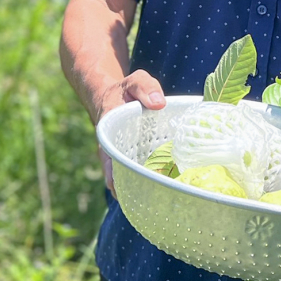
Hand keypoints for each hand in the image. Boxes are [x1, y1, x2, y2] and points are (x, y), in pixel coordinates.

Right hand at [95, 70, 165, 196]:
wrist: (117, 95)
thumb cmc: (126, 90)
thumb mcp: (135, 82)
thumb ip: (146, 88)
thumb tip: (159, 103)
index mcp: (109, 135)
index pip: (111, 163)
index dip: (119, 179)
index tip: (131, 191)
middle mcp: (115, 151)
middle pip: (123, 178)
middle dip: (136, 189)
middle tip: (158, 199)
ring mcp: (125, 157)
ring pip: (133, 178)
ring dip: (146, 188)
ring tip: (166, 199)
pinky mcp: (136, 158)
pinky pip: (143, 172)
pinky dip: (153, 178)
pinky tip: (171, 186)